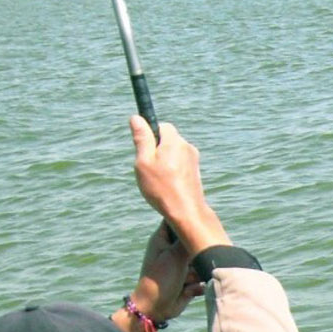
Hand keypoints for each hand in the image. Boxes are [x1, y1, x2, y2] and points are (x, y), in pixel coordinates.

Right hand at [129, 116, 229, 253]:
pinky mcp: (195, 172)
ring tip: (159, 180)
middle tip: (149, 168)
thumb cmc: (162, 189)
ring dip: (164, 162)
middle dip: (156, 150)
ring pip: (173, 154)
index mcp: (175, 141)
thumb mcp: (144, 162)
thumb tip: (137, 118)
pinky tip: (168, 186)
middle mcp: (187, 147)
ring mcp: (193, 160)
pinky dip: (172, 171)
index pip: (161, 126)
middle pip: (167, 140)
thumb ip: (142, 139)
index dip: (150, 136)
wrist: (187, 213)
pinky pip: (179, 165)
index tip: (144, 151)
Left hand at [129, 222, 203, 324]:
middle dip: (197, 255)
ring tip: (184, 280)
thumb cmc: (160, 279)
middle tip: (188, 264)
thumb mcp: (175, 256)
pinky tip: (186, 290)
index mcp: (163, 239)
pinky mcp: (188, 281)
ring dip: (196, 273)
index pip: (177, 220)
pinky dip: (197, 285)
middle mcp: (172, 250)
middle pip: (194, 243)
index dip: (189, 220)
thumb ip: (190, 240)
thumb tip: (202, 225)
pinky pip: (202, 279)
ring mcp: (181, 266)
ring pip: (201, 263)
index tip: (200, 224)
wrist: (155, 308)